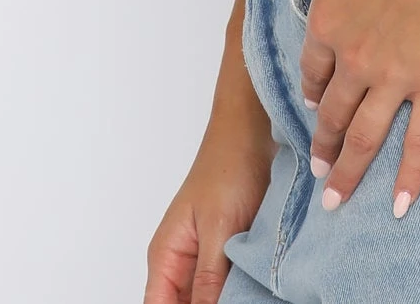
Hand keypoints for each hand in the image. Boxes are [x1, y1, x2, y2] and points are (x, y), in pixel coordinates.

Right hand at [144, 123, 272, 303]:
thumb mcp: (219, 228)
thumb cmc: (229, 166)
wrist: (252, 133)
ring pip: (206, 299)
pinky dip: (237, 292)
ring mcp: (204, 258)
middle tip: (236, 300)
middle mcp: (180, 261)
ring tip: (245, 294)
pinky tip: (252, 291)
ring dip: (224, 300)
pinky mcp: (226, 252)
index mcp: (166, 255)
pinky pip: (225, 287)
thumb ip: (208, 278)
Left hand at [300, 0, 419, 217]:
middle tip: (317, 168)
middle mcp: (353, 61)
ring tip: (336, 199)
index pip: (314, 71)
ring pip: (364, 138)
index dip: (314, 92)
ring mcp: (393, 79)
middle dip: (323, 144)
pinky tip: (399, 205)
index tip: (315, 107)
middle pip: (333, 114)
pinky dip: (409, 177)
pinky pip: (418, 142)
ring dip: (348, 172)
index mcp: (328, 23)